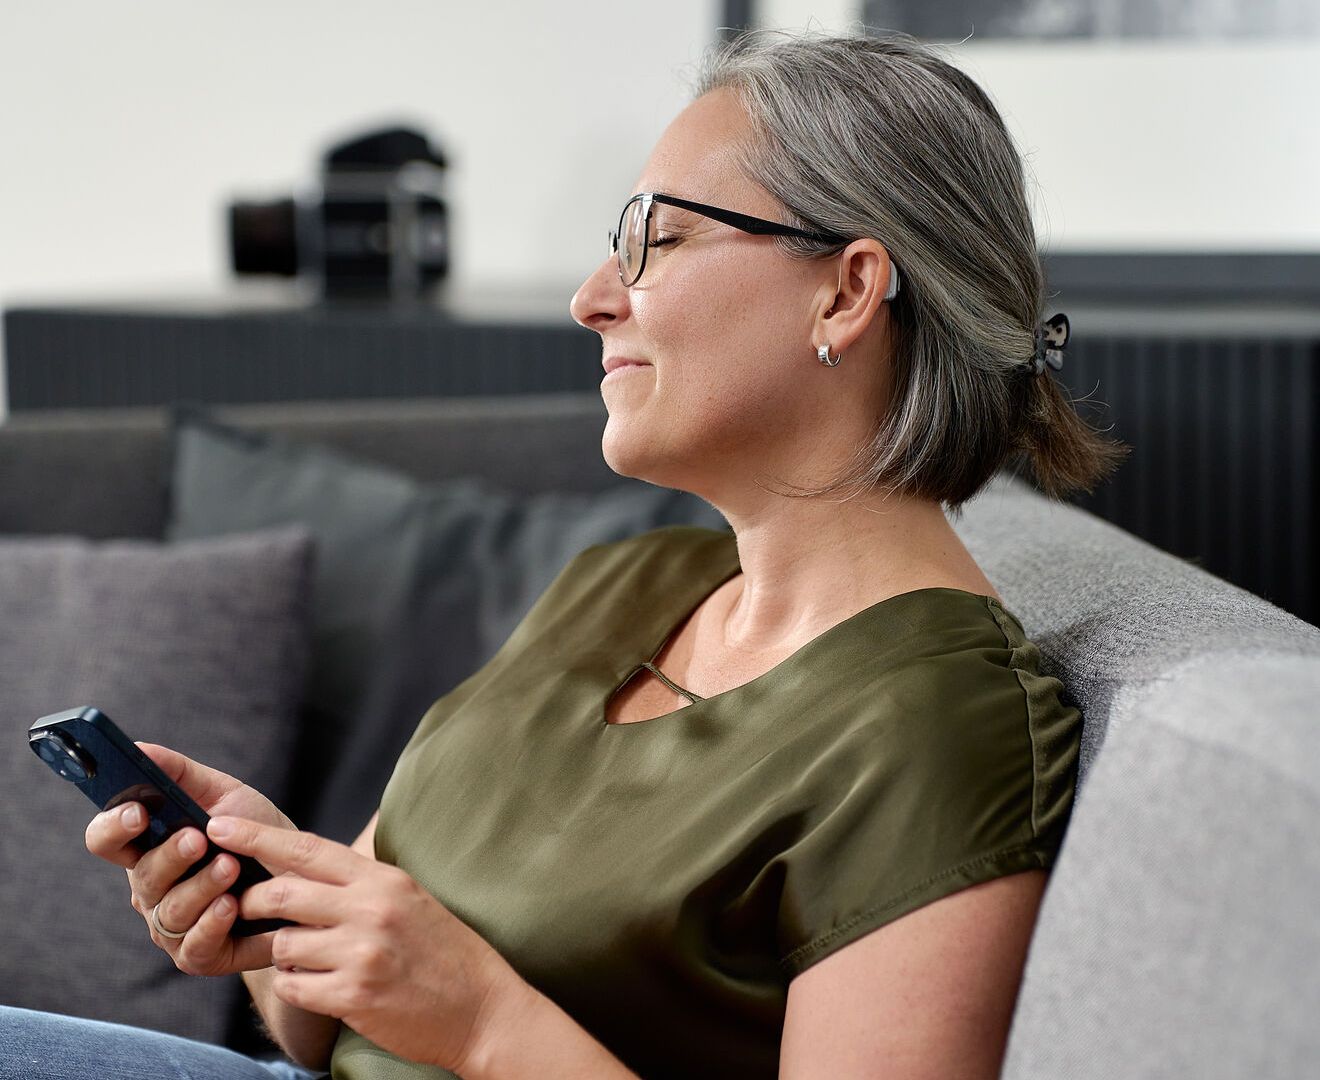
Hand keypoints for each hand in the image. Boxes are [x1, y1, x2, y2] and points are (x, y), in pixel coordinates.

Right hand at [83, 743, 294, 975]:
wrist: (305, 880)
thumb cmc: (258, 832)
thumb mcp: (226, 794)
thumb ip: (181, 773)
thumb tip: (140, 748)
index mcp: (149, 847)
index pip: (107, 839)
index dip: (113, 827)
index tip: (137, 812)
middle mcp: (153, 889)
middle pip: (141, 877)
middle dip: (169, 856)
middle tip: (198, 839)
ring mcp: (172, 925)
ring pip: (169, 912)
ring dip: (200, 887)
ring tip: (231, 867)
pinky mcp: (199, 955)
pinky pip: (193, 946)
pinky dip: (212, 924)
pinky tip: (233, 905)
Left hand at [207, 815, 521, 1071]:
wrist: (482, 1008)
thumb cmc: (442, 951)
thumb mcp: (408, 899)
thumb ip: (359, 882)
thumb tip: (300, 868)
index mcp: (383, 880)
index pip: (307, 849)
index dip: (256, 837)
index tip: (220, 825)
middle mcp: (371, 910)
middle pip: (281, 893)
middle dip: (252, 902)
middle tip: (248, 909)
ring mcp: (361, 953)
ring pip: (282, 944)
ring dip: (282, 953)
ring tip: (309, 957)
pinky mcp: (353, 996)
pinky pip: (292, 986)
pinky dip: (295, 986)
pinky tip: (321, 985)